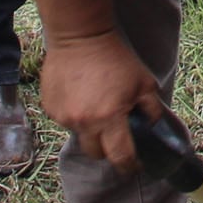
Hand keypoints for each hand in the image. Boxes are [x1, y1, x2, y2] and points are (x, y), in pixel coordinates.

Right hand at [37, 32, 164, 174]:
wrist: (80, 36)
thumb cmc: (116, 58)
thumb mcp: (144, 82)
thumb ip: (152, 110)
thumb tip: (153, 127)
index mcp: (109, 118)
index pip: (120, 157)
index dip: (129, 166)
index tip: (134, 166)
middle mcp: (84, 122)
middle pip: (96, 154)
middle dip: (107, 149)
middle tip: (115, 135)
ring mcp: (64, 116)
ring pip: (80, 135)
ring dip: (90, 128)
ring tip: (97, 104)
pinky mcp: (50, 107)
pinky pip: (65, 121)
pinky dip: (75, 115)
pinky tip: (81, 95)